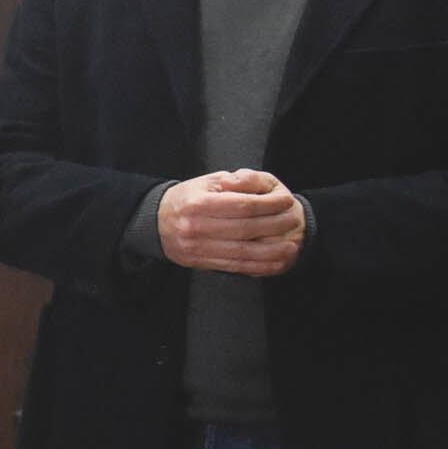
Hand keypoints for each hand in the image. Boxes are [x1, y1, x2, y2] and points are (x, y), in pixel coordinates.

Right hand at [158, 168, 304, 276]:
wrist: (155, 222)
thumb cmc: (187, 198)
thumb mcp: (207, 181)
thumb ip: (236, 182)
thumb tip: (262, 189)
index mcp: (198, 204)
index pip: (242, 205)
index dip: (269, 205)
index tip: (286, 201)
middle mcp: (196, 227)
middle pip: (245, 229)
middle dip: (275, 226)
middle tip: (293, 220)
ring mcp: (197, 248)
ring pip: (242, 252)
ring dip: (272, 252)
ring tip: (291, 246)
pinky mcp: (200, 263)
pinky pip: (234, 267)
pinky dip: (258, 267)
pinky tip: (275, 262)